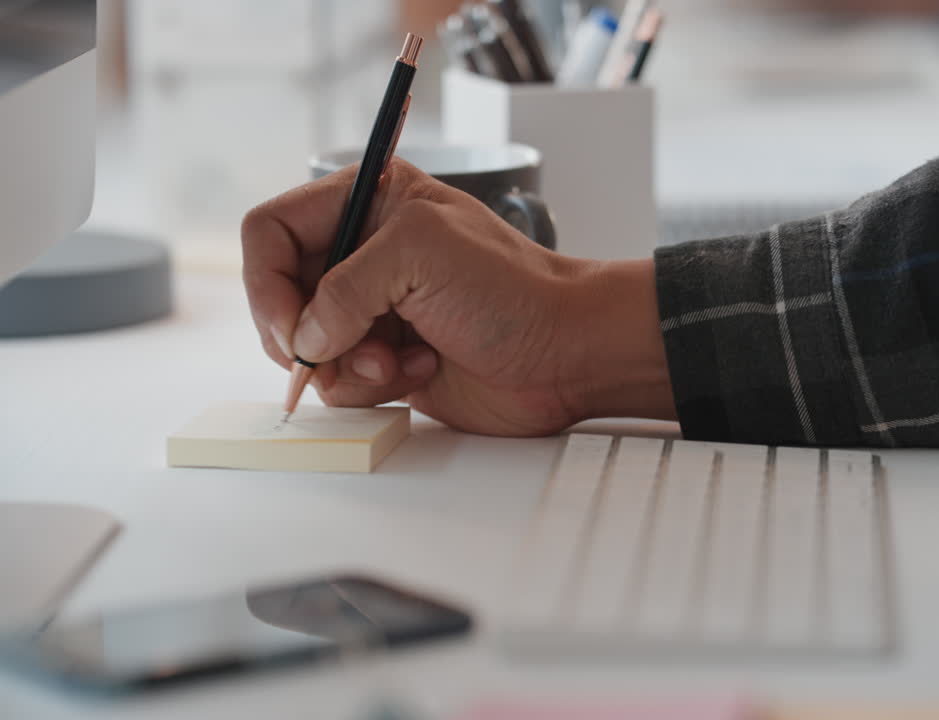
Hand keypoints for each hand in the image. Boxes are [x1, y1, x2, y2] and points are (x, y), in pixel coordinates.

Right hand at [241, 159, 674, 435]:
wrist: (568, 353)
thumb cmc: (514, 289)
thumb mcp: (419, 256)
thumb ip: (344, 288)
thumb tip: (306, 338)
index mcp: (370, 202)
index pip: (271, 230)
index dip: (267, 282)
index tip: (292, 327)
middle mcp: (366, 253)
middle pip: (281, 296)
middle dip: (306, 334)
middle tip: (337, 353)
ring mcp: (375, 310)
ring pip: (308, 348)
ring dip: (348, 364)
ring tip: (400, 359)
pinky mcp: (389, 359)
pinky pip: (342, 382)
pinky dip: (373, 385)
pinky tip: (422, 369)